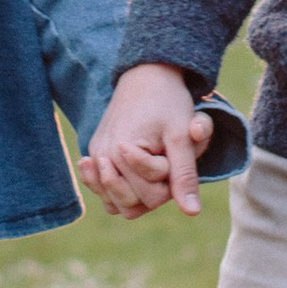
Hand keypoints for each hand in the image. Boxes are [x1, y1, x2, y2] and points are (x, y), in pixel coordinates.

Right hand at [81, 62, 206, 218]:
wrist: (146, 75)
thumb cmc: (168, 102)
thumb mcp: (182, 137)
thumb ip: (185, 175)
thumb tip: (192, 212)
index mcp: (122, 153)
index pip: (153, 197)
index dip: (171, 178)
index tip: (172, 148)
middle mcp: (102, 158)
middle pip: (133, 205)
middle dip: (156, 188)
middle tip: (164, 158)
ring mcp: (95, 158)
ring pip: (118, 205)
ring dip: (138, 194)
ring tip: (151, 165)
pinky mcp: (95, 156)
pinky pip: (106, 194)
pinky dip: (121, 192)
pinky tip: (134, 174)